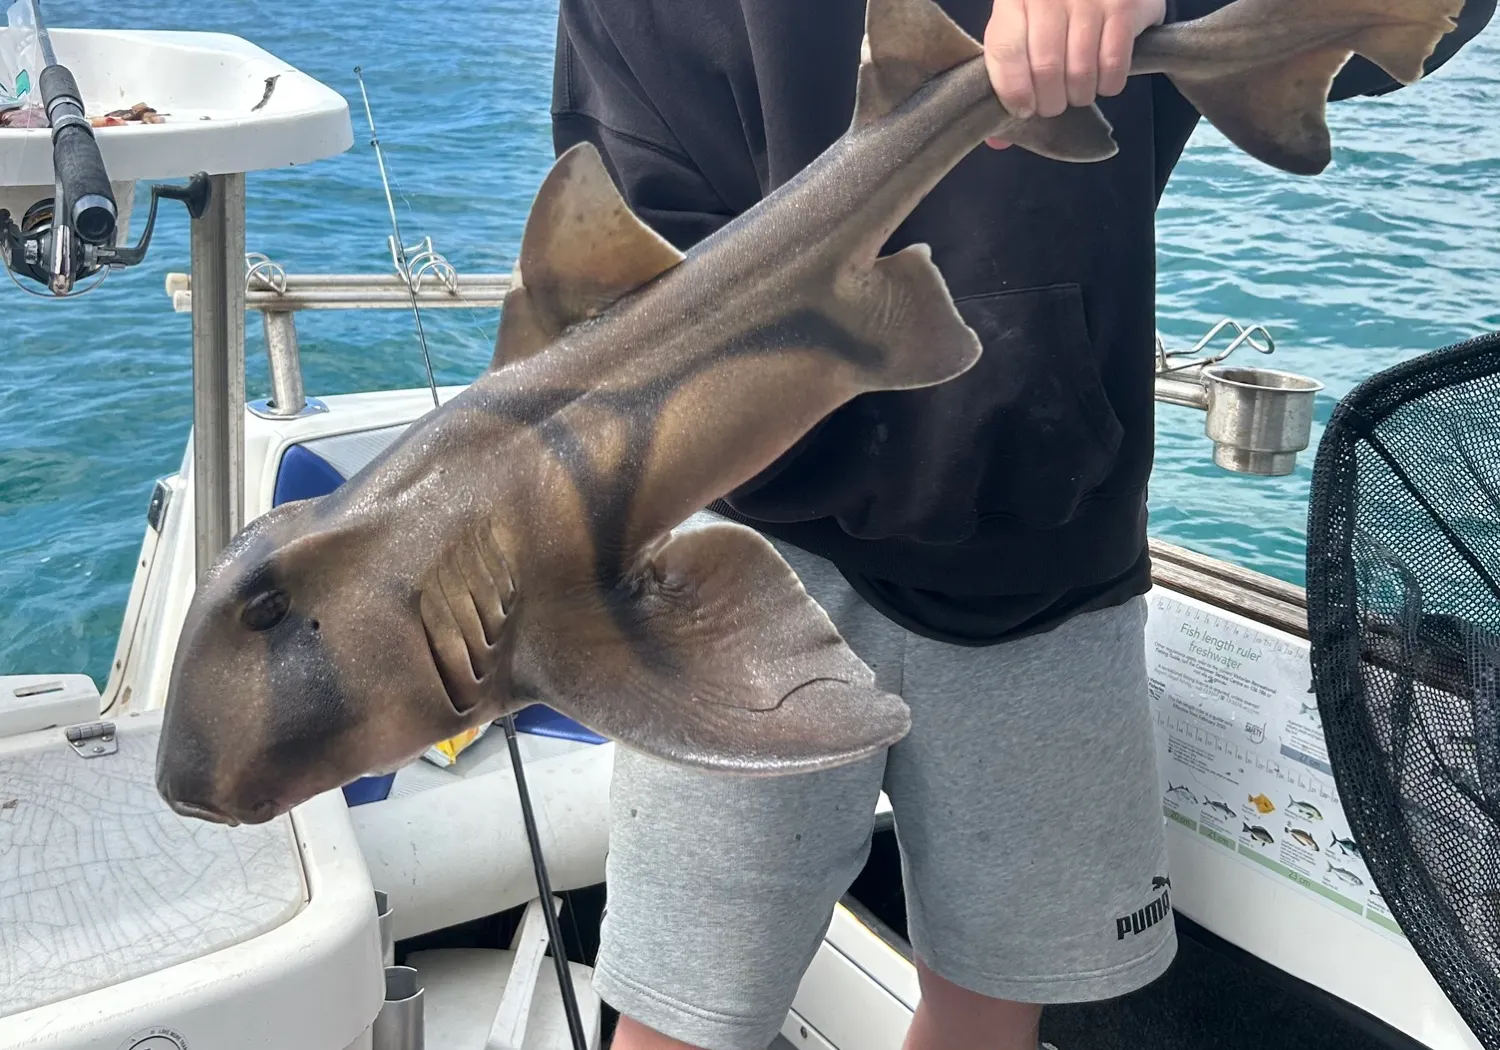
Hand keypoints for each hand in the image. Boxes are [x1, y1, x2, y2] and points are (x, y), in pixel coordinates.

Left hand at [982, 0, 1165, 147]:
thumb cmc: (1053, 11)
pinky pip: (1114, 65)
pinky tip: (1103, 79)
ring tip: (1078, 90)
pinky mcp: (1123, 6)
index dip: (1013, 90)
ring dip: (1080, 95)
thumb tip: (998, 142)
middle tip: (1054, 104)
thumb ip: (1007, 79)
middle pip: (1045, 68)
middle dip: (1050, 102)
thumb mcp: (1022, 31)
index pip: (1005, 51)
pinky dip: (1108, 84)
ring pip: (1081, 71)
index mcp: (1014, 0)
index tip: (1023, 109)